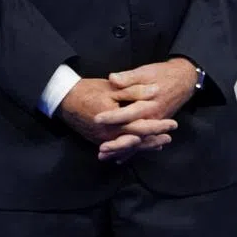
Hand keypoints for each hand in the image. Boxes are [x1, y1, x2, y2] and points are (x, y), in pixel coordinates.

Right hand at [59, 78, 177, 161]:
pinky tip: (137, 147)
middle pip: (136, 141)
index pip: (142, 126)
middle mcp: (108, 135)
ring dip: (144, 146)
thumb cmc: (88, 90)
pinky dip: (129, 149)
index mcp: (115, 121)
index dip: (158, 126)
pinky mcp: (97, 139)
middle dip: (153, 140)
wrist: (63, 99)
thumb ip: (134, 90)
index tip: (173, 124)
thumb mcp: (113, 87)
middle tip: (169, 138)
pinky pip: (117, 147)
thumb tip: (155, 91)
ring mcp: (102, 139)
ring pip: (127, 147)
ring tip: (159, 145)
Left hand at [94, 59, 197, 160]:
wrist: (184, 79)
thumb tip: (112, 79)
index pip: (128, 113)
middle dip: (117, 143)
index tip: (97, 119)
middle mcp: (154, 117)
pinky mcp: (156, 126)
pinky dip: (132, 151)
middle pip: (134, 134)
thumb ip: (129, 78)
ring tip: (104, 156)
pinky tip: (120, 158)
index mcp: (150, 104)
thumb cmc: (163, 74)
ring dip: (121, 150)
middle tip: (100, 149)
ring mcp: (155, 124)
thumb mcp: (146, 72)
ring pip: (138, 141)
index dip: (113, 116)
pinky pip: (143, 142)